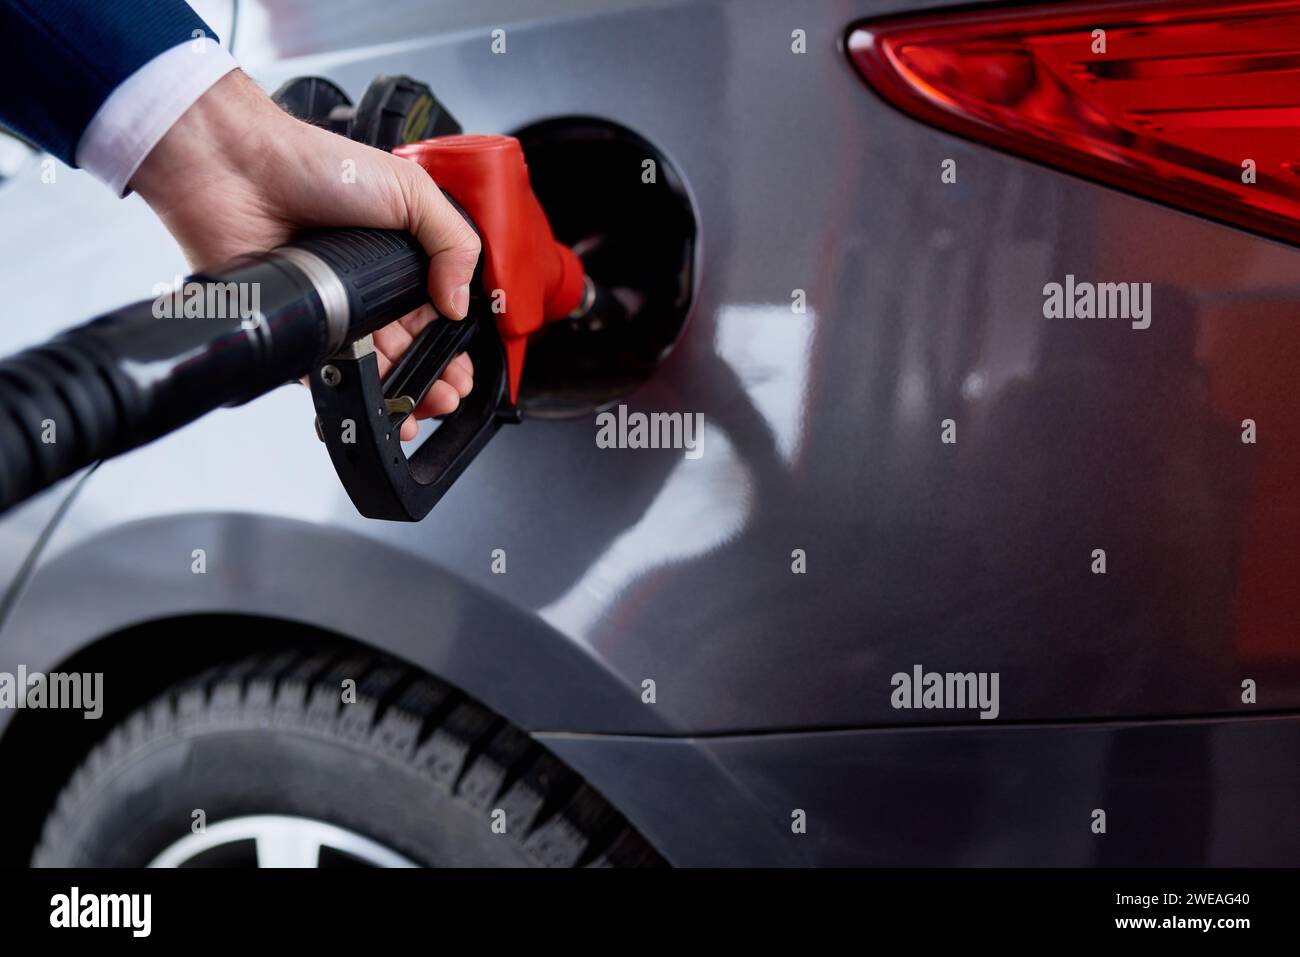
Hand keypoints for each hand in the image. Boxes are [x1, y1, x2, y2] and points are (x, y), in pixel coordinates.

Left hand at [129, 69, 478, 439]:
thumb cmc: (317, 166)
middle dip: (433, 380)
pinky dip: (347, 394)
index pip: (437, 319)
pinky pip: (324, 373)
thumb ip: (453, 242)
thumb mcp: (411, 190)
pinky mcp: (299, 329)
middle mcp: (369, 291)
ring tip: (416, 407)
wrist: (241, 171)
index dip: (453, 349)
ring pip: (373, 370)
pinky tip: (370, 405)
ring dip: (398, 396)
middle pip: (410, 352)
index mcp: (401, 262)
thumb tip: (461, 303)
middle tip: (447, 395)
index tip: (463, 372)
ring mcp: (334, 313)